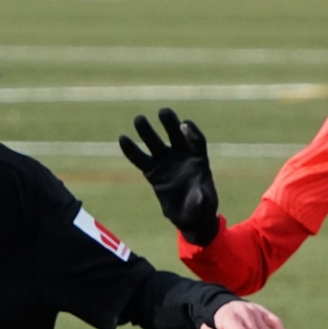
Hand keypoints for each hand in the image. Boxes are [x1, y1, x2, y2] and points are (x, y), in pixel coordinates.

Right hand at [119, 108, 219, 243]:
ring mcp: (166, 162)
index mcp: (199, 160)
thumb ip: (202, 198)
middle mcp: (182, 157)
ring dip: (148, 131)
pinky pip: (141, 159)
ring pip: (156, 143)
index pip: (196, 141)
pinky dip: (132, 150)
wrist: (190, 216)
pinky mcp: (153, 172)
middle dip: (170, 123)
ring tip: (139, 119)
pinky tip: (123, 139)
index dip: (192, 133)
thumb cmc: (201, 208)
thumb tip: (200, 195)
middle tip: (163, 112)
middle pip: (176, 135)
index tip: (184, 125)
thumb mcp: (204, 205)